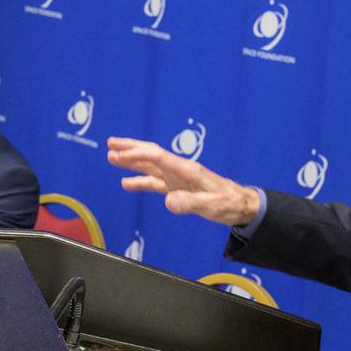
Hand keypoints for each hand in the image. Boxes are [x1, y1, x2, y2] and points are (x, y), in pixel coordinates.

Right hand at [107, 137, 259, 226]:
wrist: (240, 205)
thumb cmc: (228, 203)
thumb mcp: (211, 205)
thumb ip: (190, 203)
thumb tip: (169, 202)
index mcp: (187, 170)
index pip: (159, 157)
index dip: (139, 155)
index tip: (120, 154)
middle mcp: (179, 170)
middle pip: (151, 155)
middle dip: (131, 149)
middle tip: (111, 144)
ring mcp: (177, 179)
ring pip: (149, 166)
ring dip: (131, 161)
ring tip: (111, 156)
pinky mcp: (177, 188)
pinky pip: (154, 182)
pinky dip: (139, 180)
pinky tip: (126, 182)